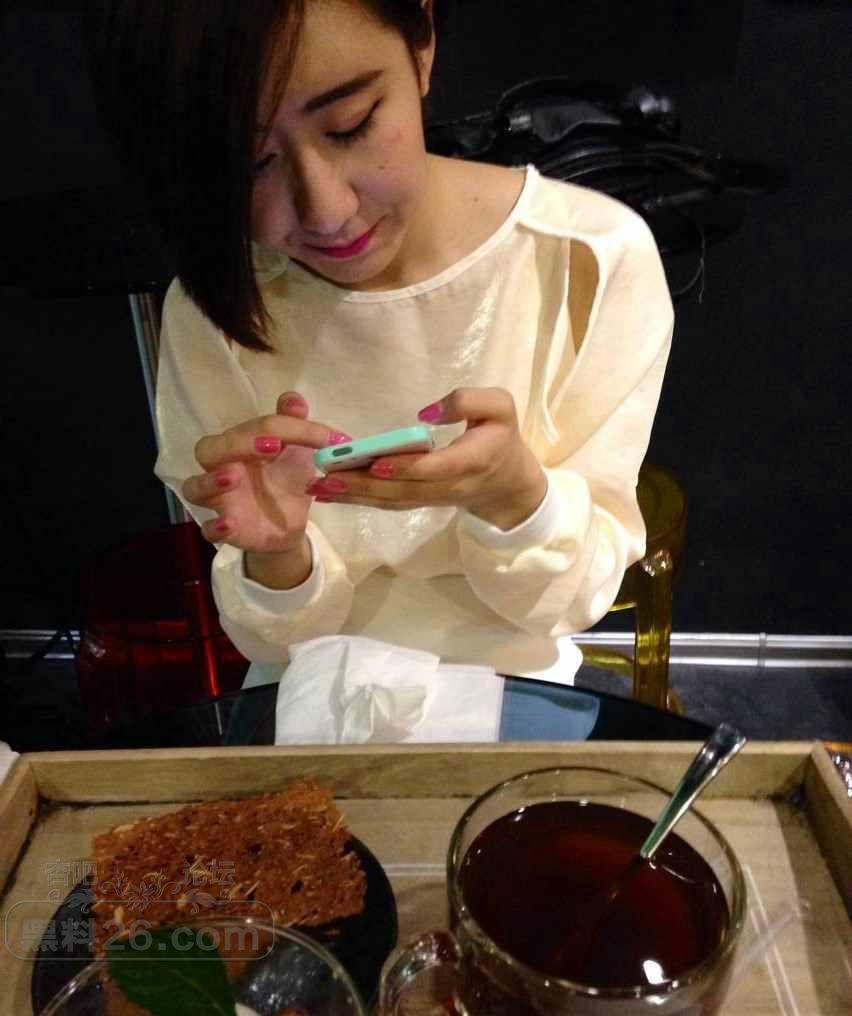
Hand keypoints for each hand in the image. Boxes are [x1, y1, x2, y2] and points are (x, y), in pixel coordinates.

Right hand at [182, 392, 348, 551]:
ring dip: (211, 481)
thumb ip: (294, 425)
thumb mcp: (296, 452)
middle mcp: (222, 468)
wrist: (288, 525)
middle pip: (209, 450)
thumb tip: (294, 399)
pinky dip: (214, 527)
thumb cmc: (285, 480)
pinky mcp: (224, 529)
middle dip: (237, 445)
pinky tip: (228, 524)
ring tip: (234, 477)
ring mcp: (219, 499)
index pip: (254, 428)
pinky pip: (207, 529)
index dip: (287, 428)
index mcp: (239, 445)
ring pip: (194, 486)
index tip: (321, 437)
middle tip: (272, 446)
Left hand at [304, 388, 546, 529]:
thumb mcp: (501, 407)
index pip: (435, 468)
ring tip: (318, 487)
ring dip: (354, 496)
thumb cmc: (501, 435)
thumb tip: (426, 413)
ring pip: (391, 501)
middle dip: (365, 486)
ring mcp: (432, 500)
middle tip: (327, 477)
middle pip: (404, 490)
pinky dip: (358, 500)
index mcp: (472, 461)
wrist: (506, 483)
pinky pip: (387, 504)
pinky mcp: (418, 502)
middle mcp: (449, 487)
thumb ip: (470, 401)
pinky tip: (329, 492)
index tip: (376, 462)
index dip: (407, 467)